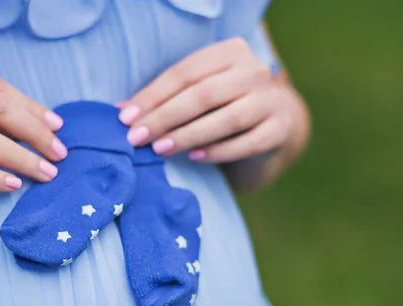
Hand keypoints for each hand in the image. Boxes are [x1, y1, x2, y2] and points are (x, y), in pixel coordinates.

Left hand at [118, 37, 300, 163]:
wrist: (272, 119)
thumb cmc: (222, 103)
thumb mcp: (198, 90)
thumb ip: (167, 97)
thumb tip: (123, 112)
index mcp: (231, 51)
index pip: (185, 72)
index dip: (152, 96)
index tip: (126, 118)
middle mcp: (255, 70)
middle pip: (204, 94)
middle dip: (165, 118)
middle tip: (138, 138)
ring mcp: (272, 99)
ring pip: (227, 119)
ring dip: (188, 136)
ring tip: (160, 149)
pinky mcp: (279, 128)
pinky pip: (248, 143)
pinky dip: (219, 152)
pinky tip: (194, 158)